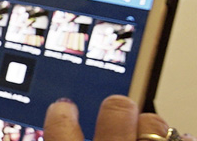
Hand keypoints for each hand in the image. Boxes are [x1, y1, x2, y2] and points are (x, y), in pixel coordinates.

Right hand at [44, 95, 194, 140]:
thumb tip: (61, 135)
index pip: (61, 130)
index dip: (62, 115)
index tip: (64, 108)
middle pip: (116, 112)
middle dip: (118, 106)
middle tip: (118, 106)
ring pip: (154, 124)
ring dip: (151, 124)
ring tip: (149, 128)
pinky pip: (183, 140)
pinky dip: (178, 140)